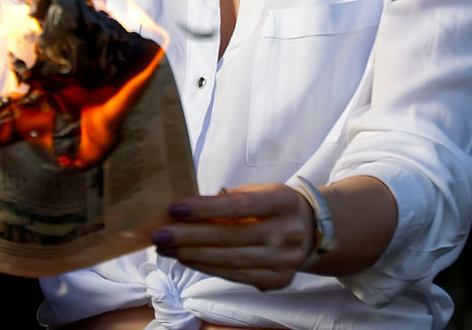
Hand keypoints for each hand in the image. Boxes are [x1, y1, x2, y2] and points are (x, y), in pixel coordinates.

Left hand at [150, 183, 314, 289]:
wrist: (311, 231)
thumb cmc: (274, 205)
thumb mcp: (259, 192)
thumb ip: (229, 200)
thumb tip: (186, 210)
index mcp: (283, 202)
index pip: (239, 207)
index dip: (205, 209)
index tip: (175, 209)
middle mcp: (287, 233)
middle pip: (230, 237)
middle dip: (189, 236)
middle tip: (160, 235)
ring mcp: (284, 261)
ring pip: (230, 260)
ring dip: (193, 254)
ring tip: (167, 248)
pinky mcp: (277, 280)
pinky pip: (234, 275)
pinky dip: (207, 267)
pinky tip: (187, 259)